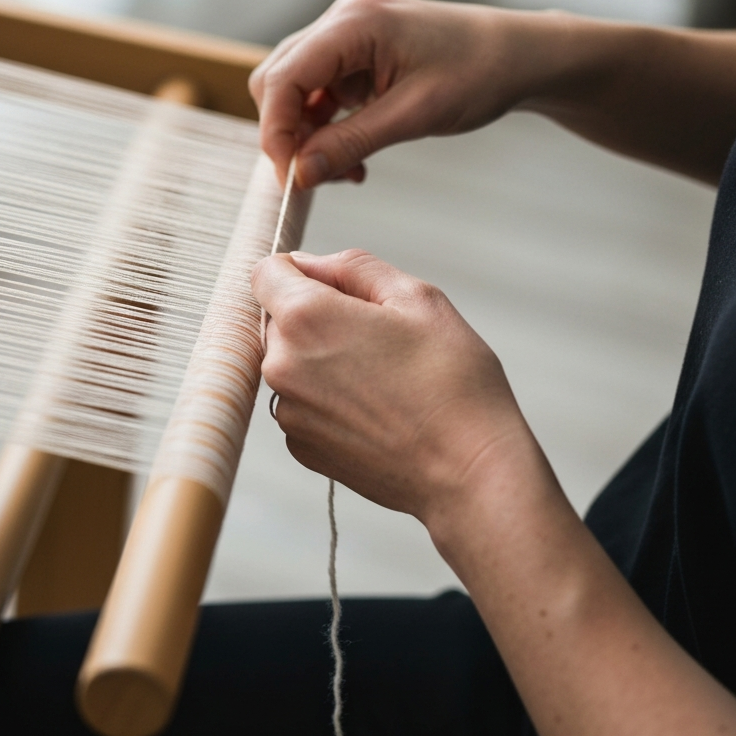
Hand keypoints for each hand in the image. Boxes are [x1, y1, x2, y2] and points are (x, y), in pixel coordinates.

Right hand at [249, 0, 569, 187]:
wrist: (520, 56)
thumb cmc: (480, 71)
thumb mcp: (414, 115)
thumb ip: (351, 143)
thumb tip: (300, 174)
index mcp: (352, 24)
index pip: (282, 79)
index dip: (276, 133)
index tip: (290, 177)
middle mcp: (340, 23)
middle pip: (277, 82)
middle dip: (287, 135)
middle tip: (313, 178)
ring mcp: (346, 39)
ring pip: (295, 93)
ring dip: (308, 137)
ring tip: (344, 172)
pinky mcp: (356, 59)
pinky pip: (320, 97)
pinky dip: (326, 131)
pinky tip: (353, 158)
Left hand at [251, 248, 537, 533]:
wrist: (469, 472)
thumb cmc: (453, 382)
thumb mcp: (417, 297)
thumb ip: (352, 267)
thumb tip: (308, 264)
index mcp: (305, 318)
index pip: (265, 272)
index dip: (301, 270)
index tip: (338, 288)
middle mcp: (281, 365)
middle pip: (279, 319)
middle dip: (317, 316)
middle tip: (380, 337)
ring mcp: (288, 411)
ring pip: (291, 362)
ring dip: (322, 359)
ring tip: (383, 378)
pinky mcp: (301, 446)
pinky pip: (302, 402)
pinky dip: (329, 398)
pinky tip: (375, 409)